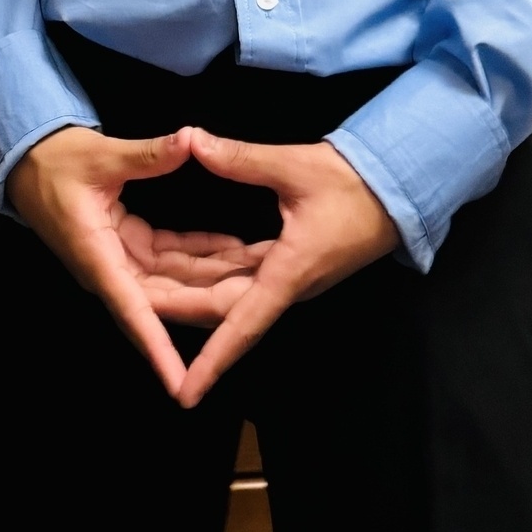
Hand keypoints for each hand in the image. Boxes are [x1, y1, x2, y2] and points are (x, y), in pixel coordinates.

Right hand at [7, 124, 267, 397]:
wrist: (29, 160)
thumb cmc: (55, 162)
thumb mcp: (100, 156)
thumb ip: (147, 155)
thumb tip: (190, 140)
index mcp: (97, 256)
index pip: (133, 310)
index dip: (158, 348)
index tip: (182, 382)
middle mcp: (110, 269)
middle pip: (166, 301)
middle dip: (210, 300)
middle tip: (257, 295)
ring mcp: (120, 261)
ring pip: (173, 282)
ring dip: (212, 276)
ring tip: (256, 266)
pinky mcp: (129, 248)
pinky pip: (170, 259)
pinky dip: (199, 253)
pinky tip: (232, 247)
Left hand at [140, 133, 399, 408]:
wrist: (400, 185)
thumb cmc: (355, 181)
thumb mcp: (296, 167)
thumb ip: (240, 159)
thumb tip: (193, 141)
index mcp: (288, 272)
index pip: (240, 325)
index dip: (210, 360)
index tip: (183, 390)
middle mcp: (284, 284)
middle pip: (220, 308)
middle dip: (175, 306)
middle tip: (130, 301)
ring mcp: (287, 275)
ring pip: (228, 291)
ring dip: (188, 286)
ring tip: (143, 279)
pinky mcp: (289, 260)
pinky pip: (242, 272)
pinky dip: (212, 264)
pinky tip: (184, 254)